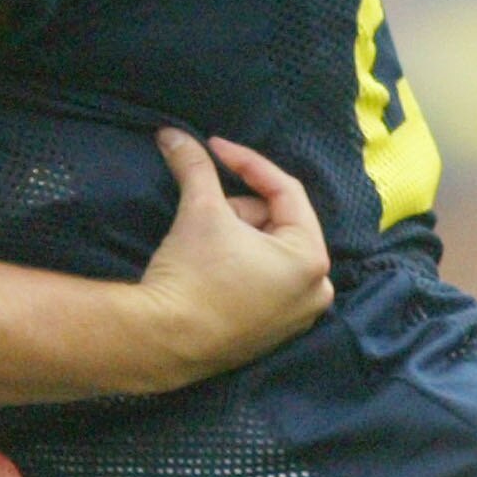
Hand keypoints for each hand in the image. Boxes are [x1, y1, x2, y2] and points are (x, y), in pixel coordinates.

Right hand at [128, 130, 334, 388]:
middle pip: (278, 223)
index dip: (247, 162)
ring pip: (269, 252)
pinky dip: (240, 266)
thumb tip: (172, 134)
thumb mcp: (199, 210)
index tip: (214, 147)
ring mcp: (295, 318)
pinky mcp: (270, 335)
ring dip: (239, 236)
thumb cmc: (192, 274)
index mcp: (311, 258)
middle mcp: (315, 290)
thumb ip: (195, 166)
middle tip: (204, 207)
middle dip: (240, 208)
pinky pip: (263, 283)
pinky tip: (209, 266)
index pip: (285, 191)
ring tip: (202, 239)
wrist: (162, 342)